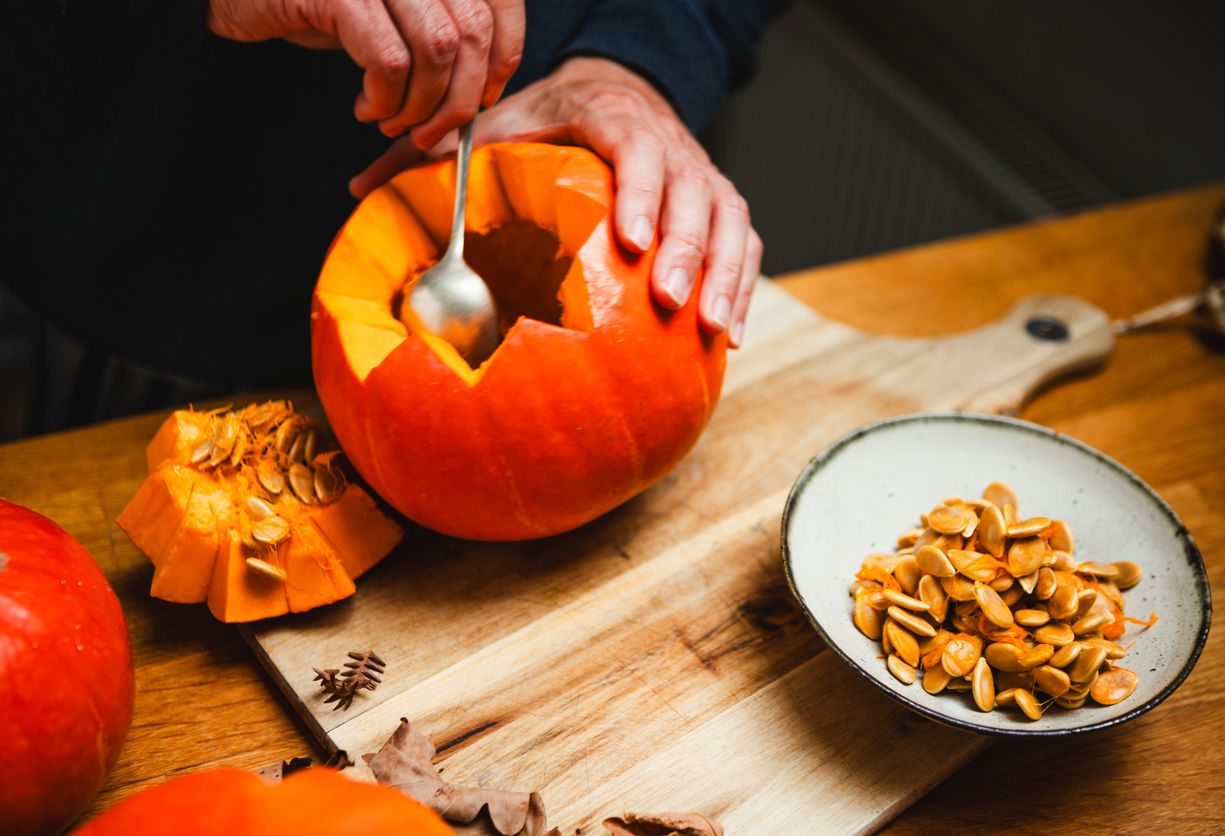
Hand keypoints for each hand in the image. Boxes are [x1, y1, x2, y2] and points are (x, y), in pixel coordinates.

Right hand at [207, 0, 523, 143]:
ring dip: (421, 105)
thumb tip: (484, 87)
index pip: (498, 0)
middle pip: (471, 31)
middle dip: (460, 97)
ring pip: (436, 50)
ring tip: (392, 121)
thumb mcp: (390, 14)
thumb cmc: (318, 5)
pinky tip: (367, 108)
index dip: (505, 53)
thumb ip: (438, 32)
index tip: (486, 94)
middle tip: (432, 131)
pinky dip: (386, 99)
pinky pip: (389, 61)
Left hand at [351, 57, 761, 346]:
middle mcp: (672, 146)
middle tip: (669, 301)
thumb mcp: (500, 126)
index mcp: (615, 119)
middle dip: (688, 250)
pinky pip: (746, 248)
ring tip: (712, 329)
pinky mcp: (722, 210)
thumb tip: (360, 189)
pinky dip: (743, 290)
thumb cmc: (553, 122)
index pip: (641, 148)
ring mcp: (703, 177)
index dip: (645, 192)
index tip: (633, 241)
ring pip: (730, 224)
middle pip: (695, 194)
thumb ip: (439, 157)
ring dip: (724, 277)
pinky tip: (728, 339)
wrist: (619, 98)